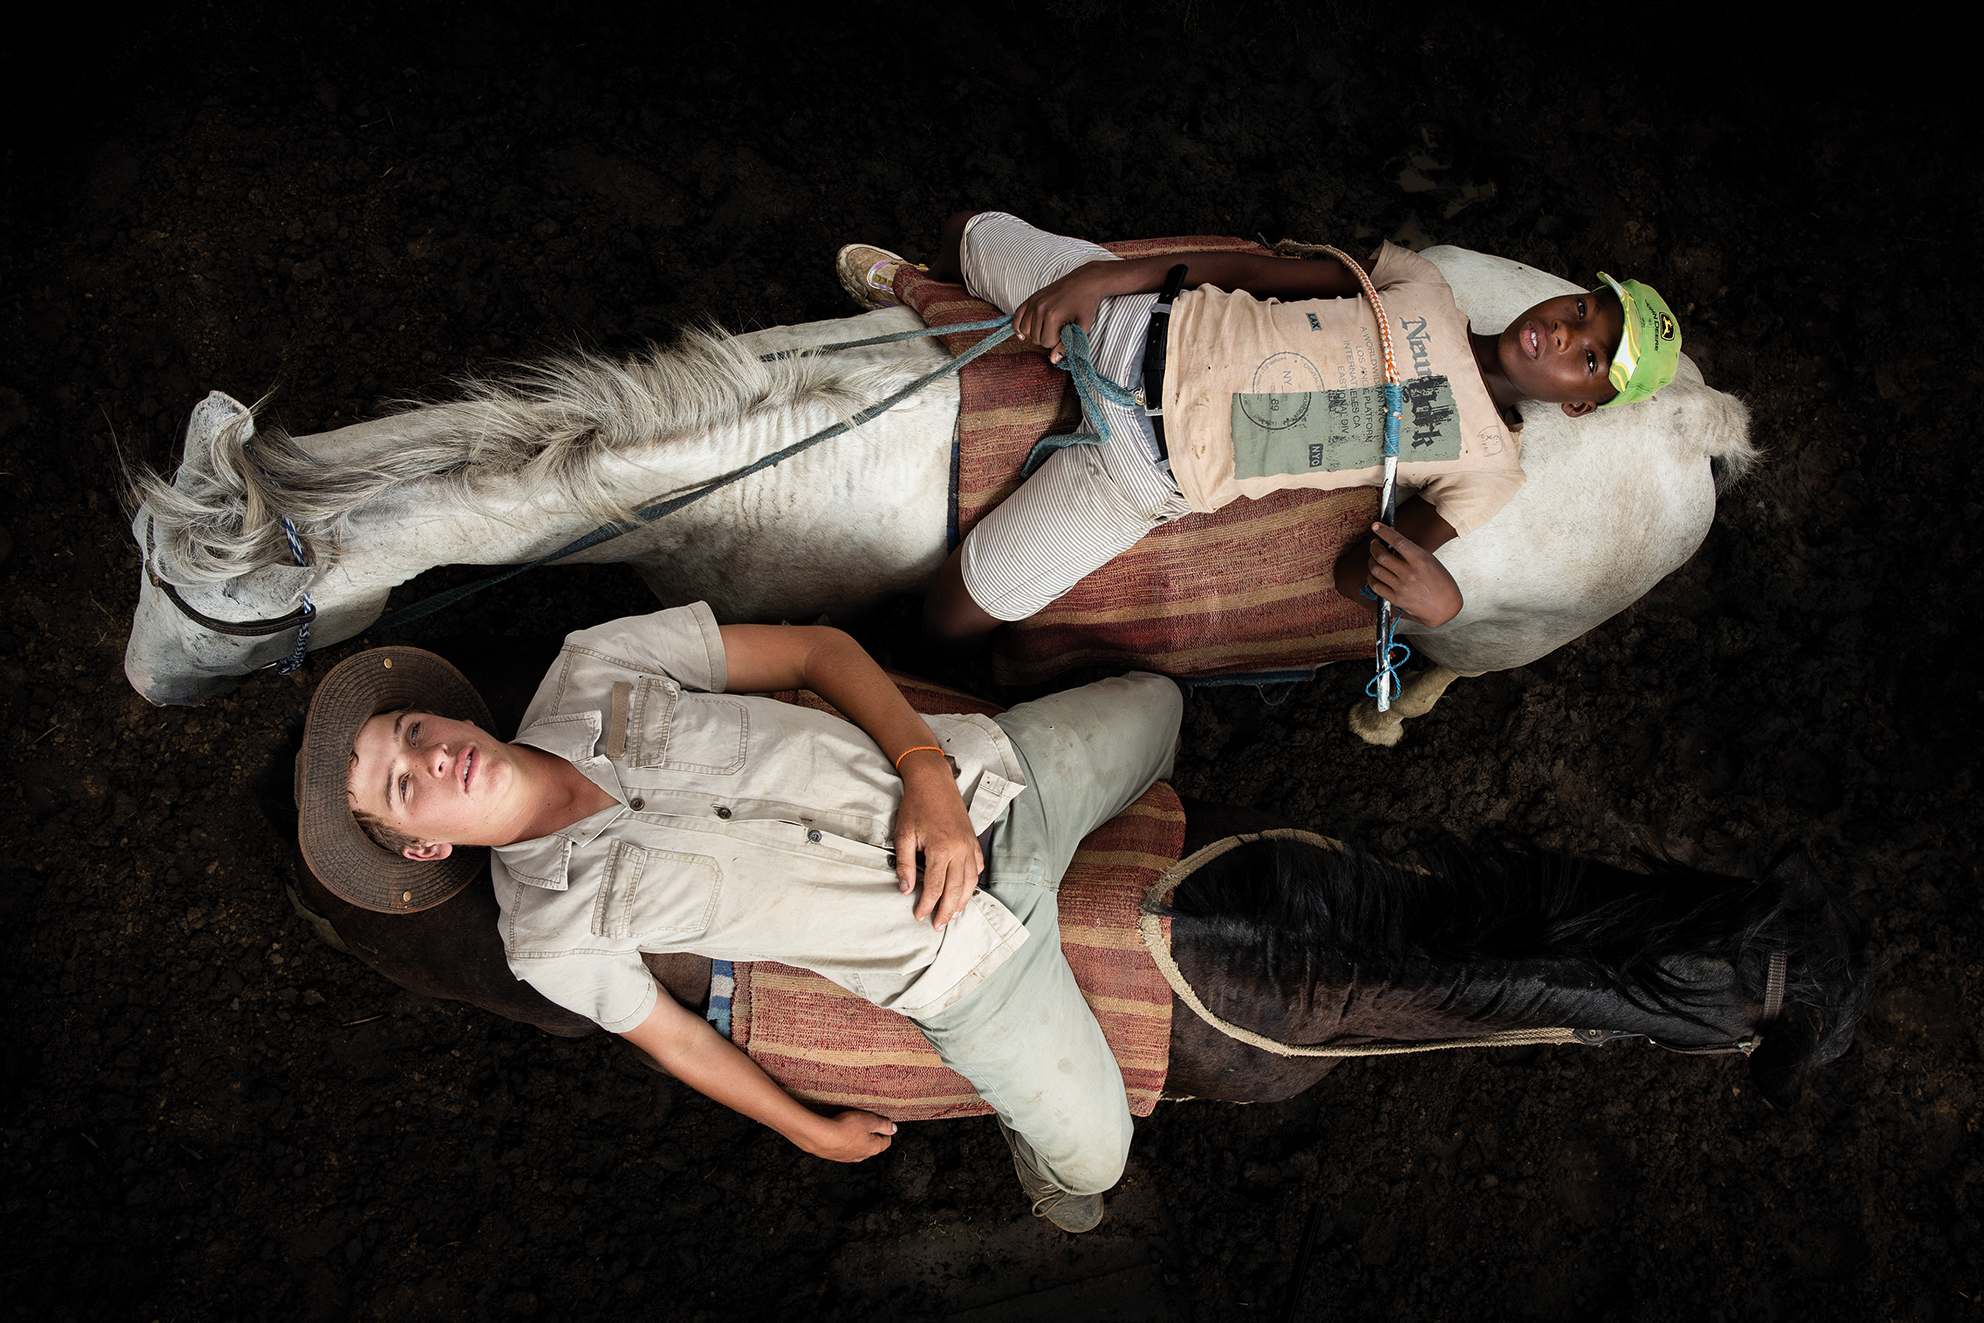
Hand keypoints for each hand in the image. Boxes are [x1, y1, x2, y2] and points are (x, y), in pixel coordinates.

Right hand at [802, 1109, 897, 1162]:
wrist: (821, 1137)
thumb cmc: (846, 1127)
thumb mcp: (869, 1120)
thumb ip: (883, 1124)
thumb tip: (893, 1129)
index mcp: (873, 1148)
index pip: (886, 1141)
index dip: (886, 1131)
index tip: (883, 1123)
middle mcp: (862, 1155)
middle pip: (872, 1145)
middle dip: (872, 1134)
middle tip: (867, 1122)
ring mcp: (848, 1157)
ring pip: (858, 1147)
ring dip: (857, 1138)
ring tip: (852, 1126)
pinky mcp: (835, 1156)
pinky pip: (844, 1148)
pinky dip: (845, 1141)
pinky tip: (839, 1132)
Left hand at [894, 752, 984, 929]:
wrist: (933, 781)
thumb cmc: (916, 806)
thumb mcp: (903, 835)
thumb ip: (905, 864)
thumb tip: (905, 889)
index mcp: (941, 849)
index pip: (934, 887)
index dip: (927, 905)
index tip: (919, 916)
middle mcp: (959, 850)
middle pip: (956, 890)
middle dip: (947, 911)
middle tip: (939, 926)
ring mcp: (969, 845)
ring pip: (971, 882)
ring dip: (962, 901)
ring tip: (954, 915)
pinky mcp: (973, 840)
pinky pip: (978, 866)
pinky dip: (973, 882)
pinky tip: (967, 890)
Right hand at [1012, 263, 1111, 363]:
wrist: (1085, 281)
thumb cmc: (1086, 304)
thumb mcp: (1082, 327)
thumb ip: (1067, 345)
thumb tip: (1053, 360)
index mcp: (1052, 316)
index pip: (1046, 343)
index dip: (1057, 343)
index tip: (1065, 334)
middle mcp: (1039, 309)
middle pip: (1034, 338)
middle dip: (1046, 339)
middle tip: (1059, 331)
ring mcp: (1034, 302)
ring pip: (1024, 330)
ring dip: (1034, 334)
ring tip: (1046, 329)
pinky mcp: (1031, 298)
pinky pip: (1017, 317)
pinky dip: (1018, 326)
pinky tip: (1022, 334)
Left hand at [1364, 522, 1462, 626]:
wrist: (1445, 607)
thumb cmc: (1441, 582)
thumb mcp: (1430, 560)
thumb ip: (1412, 552)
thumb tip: (1393, 542)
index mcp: (1420, 560)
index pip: (1398, 541)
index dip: (1384, 531)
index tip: (1376, 526)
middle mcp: (1409, 573)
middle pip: (1382, 556)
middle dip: (1374, 547)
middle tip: (1375, 544)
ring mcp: (1401, 587)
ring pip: (1376, 570)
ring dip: (1371, 561)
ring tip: (1374, 558)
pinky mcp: (1396, 599)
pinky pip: (1375, 586)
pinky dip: (1371, 577)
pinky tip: (1374, 574)